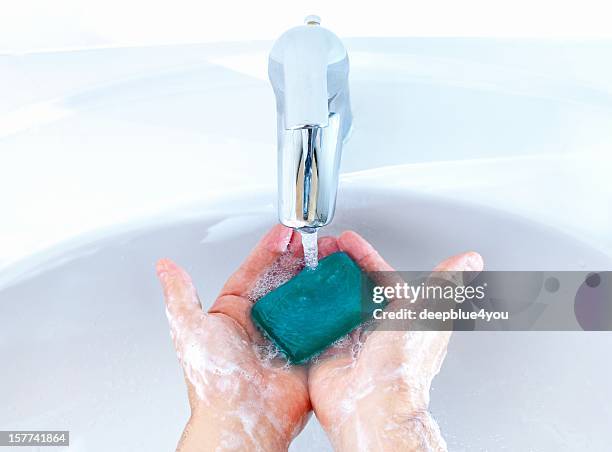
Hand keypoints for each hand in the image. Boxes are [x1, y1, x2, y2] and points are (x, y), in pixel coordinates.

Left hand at [157, 225, 321, 450]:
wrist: (242, 418)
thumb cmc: (215, 379)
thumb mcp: (191, 328)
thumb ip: (180, 294)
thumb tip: (164, 267)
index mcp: (235, 312)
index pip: (255, 270)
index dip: (270, 249)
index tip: (284, 232)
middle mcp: (262, 321)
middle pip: (284, 280)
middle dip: (298, 257)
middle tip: (312, 240)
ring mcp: (287, 335)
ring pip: (304, 297)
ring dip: (316, 276)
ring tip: (328, 257)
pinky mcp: (307, 350)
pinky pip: (321, 323)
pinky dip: (331, 306)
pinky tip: (339, 289)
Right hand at [308, 231, 483, 451]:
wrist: (373, 405)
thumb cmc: (404, 365)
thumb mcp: (428, 313)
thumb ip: (445, 284)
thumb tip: (470, 259)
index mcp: (397, 314)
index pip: (377, 274)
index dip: (362, 254)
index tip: (347, 240)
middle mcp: (372, 324)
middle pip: (350, 285)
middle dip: (334, 264)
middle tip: (321, 248)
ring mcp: (346, 337)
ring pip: (329, 301)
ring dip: (317, 282)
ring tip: (305, 265)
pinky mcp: (324, 349)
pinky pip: (310, 323)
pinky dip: (302, 309)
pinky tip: (295, 295)